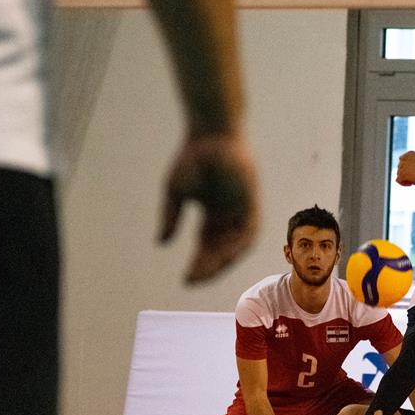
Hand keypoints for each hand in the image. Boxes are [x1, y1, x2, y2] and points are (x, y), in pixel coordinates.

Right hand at [159, 131, 259, 283]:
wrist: (211, 133)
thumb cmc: (193, 158)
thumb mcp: (176, 192)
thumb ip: (171, 218)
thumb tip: (161, 243)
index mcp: (214, 215)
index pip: (207, 247)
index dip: (198, 265)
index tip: (186, 280)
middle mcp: (230, 216)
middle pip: (221, 251)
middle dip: (208, 268)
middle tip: (193, 281)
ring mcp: (243, 210)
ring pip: (237, 246)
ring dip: (222, 261)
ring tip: (206, 273)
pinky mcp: (253, 203)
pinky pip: (249, 232)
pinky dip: (237, 245)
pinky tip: (225, 256)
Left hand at [395, 151, 414, 186]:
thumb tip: (411, 175)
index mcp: (408, 154)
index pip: (403, 162)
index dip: (408, 168)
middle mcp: (403, 158)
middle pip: (401, 169)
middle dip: (408, 174)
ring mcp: (401, 166)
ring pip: (399, 174)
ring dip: (406, 179)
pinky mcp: (402, 174)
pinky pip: (398, 180)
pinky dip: (403, 183)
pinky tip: (411, 184)